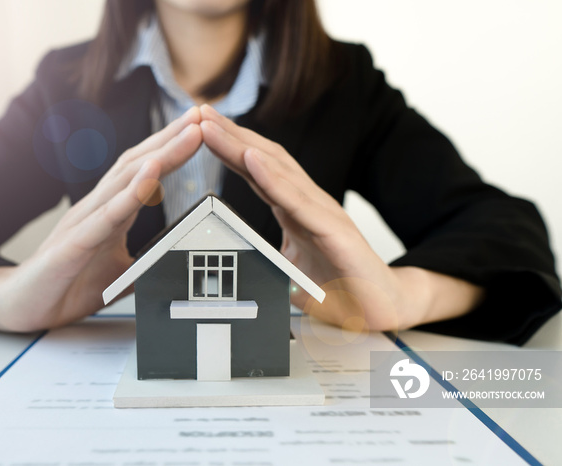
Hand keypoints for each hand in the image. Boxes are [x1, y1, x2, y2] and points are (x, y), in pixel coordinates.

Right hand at [0, 107, 203, 331]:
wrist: (20, 306)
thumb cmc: (68, 284)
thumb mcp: (122, 274)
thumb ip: (149, 261)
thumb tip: (181, 259)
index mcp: (108, 212)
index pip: (142, 171)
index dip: (171, 149)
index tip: (200, 129)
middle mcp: (96, 208)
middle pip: (137, 164)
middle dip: (172, 138)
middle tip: (201, 114)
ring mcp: (83, 222)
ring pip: (125, 181)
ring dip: (161, 155)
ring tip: (189, 134)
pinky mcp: (73, 245)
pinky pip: (106, 216)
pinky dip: (131, 194)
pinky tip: (152, 175)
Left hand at [199, 104, 482, 330]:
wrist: (383, 308)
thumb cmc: (339, 286)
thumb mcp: (288, 273)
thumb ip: (263, 260)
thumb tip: (232, 263)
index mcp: (294, 209)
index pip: (257, 171)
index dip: (229, 149)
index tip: (200, 129)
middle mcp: (307, 202)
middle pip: (264, 160)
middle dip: (229, 135)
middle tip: (198, 111)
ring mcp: (322, 212)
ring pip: (277, 172)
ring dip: (241, 146)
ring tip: (212, 127)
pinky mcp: (335, 230)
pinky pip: (299, 201)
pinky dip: (273, 179)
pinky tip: (251, 160)